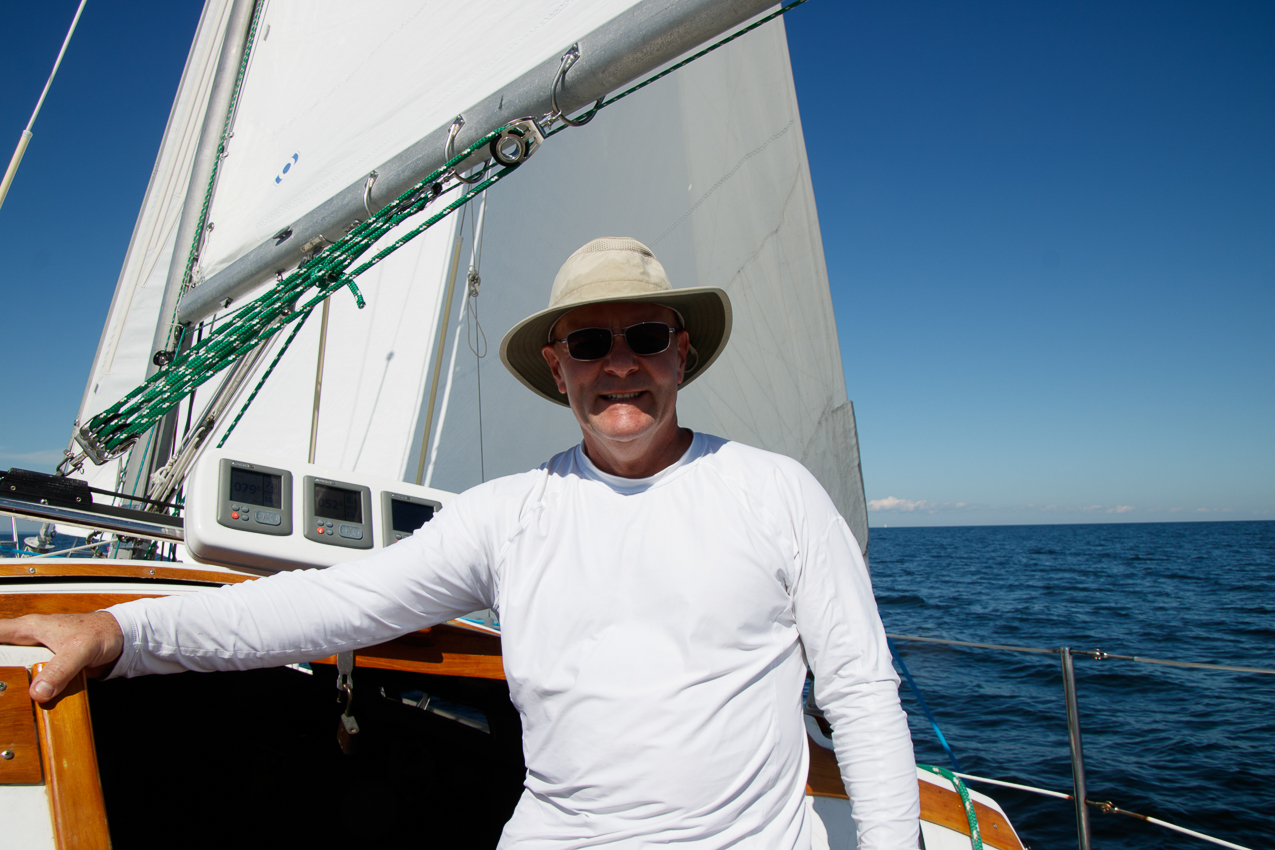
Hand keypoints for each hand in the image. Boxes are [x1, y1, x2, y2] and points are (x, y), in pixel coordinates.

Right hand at [0, 612, 123, 701]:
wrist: (119, 639)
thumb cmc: (100, 632)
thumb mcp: (80, 649)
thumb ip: (60, 669)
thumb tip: (38, 691)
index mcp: (29, 628)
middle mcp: (28, 641)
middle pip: (0, 657)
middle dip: (1, 672)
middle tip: (3, 686)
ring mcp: (36, 656)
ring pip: (13, 671)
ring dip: (13, 683)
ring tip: (10, 696)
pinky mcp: (46, 669)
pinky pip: (31, 681)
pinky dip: (29, 691)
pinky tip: (30, 700)